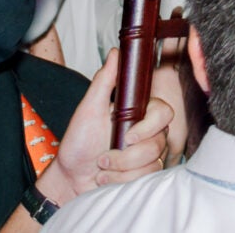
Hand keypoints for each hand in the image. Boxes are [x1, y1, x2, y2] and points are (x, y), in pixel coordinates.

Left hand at [46, 50, 179, 203]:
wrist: (70, 178)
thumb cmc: (78, 143)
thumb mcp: (88, 109)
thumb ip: (104, 80)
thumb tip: (117, 53)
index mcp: (138, 113)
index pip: (163, 113)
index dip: (148, 126)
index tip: (128, 136)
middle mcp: (148, 132)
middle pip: (158, 141)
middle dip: (127, 156)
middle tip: (104, 156)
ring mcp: (148, 154)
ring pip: (152, 162)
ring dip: (121, 169)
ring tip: (102, 167)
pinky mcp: (144, 174)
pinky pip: (146, 177)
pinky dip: (122, 180)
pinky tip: (108, 178)